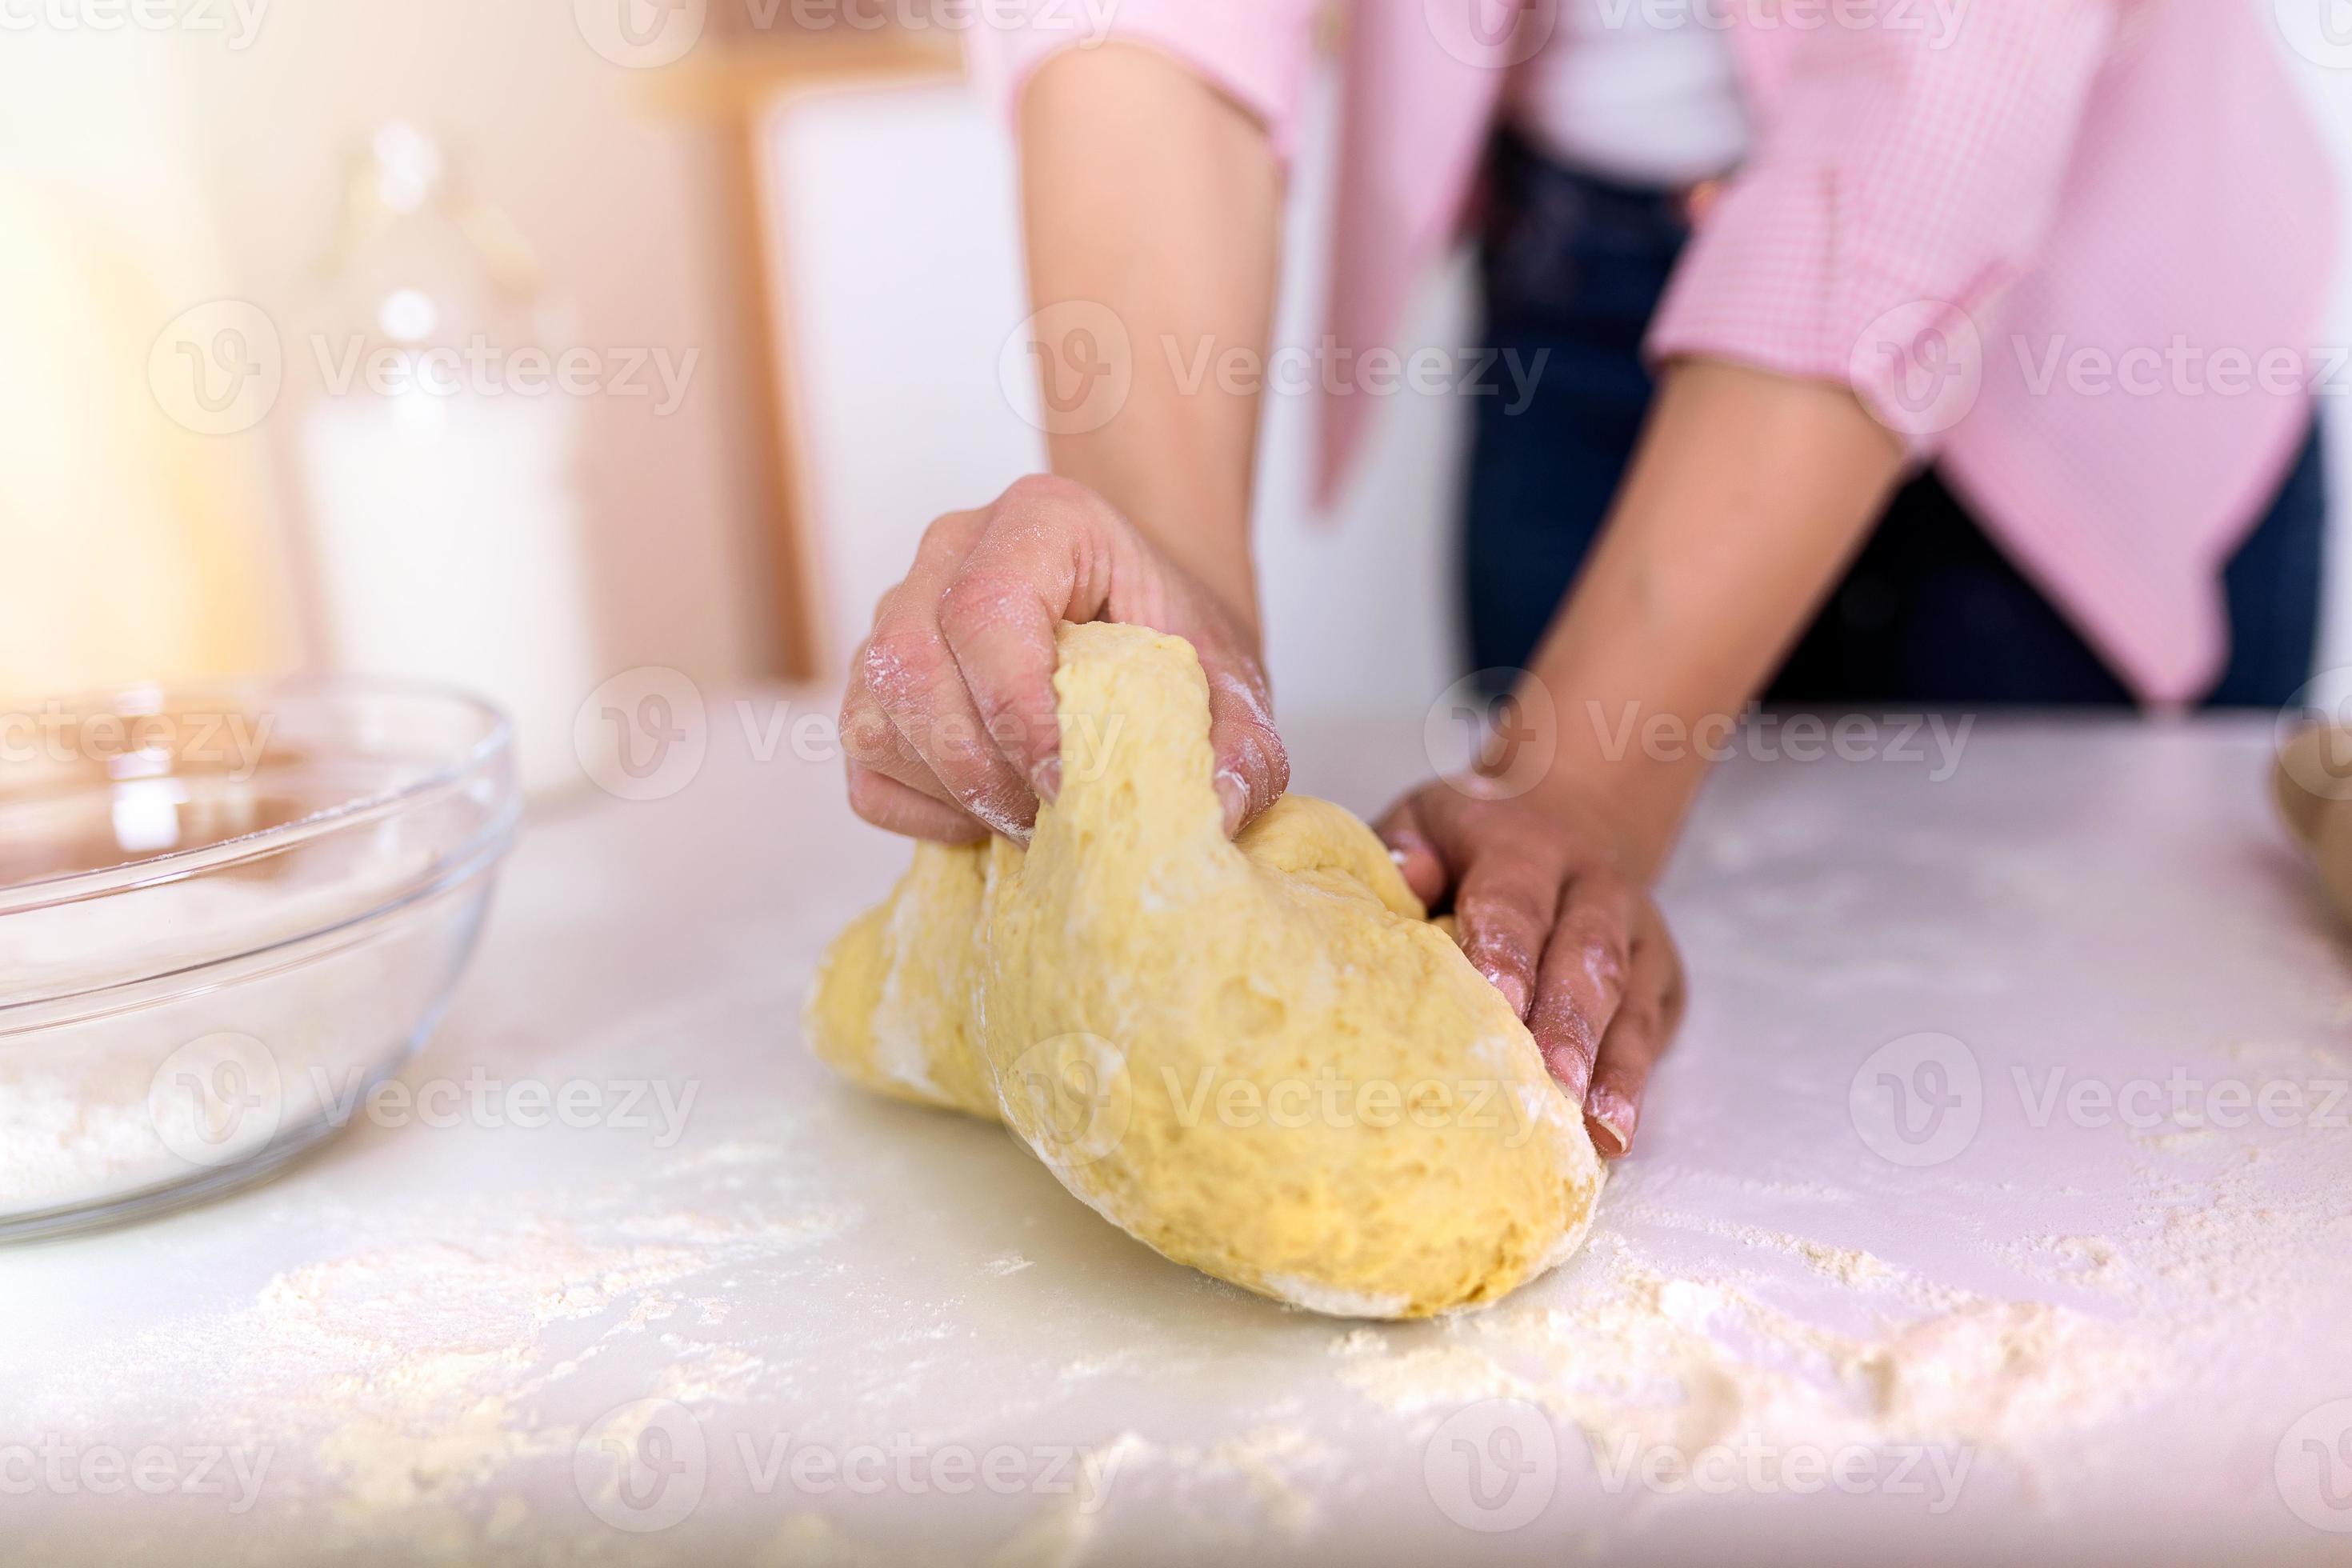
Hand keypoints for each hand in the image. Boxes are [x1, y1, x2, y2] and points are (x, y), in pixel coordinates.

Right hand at [838, 474, 1286, 842]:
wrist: (1144, 613)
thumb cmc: (1176, 632)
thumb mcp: (1230, 677)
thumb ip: (1244, 741)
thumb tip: (1221, 808)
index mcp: (1042, 521)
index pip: (986, 607)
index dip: (1015, 706)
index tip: (1063, 782)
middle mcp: (950, 551)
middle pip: (910, 662)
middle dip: (977, 765)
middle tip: (1050, 821)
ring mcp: (899, 612)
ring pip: (874, 712)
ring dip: (947, 788)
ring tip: (1025, 821)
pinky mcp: (878, 683)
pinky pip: (865, 761)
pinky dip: (919, 806)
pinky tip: (985, 815)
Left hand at [1376, 778, 1684, 1156]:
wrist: (1570, 813)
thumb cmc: (1472, 840)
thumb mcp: (1427, 820)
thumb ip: (1406, 850)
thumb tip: (1408, 884)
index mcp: (1525, 845)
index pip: (1516, 898)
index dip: (1507, 949)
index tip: (1497, 1002)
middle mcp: (1594, 886)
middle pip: (1586, 952)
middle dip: (1569, 1022)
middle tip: (1552, 1083)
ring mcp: (1638, 934)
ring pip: (1630, 999)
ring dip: (1613, 1066)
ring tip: (1597, 1128)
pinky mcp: (1663, 979)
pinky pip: (1652, 1031)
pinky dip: (1634, 1083)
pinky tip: (1614, 1134)